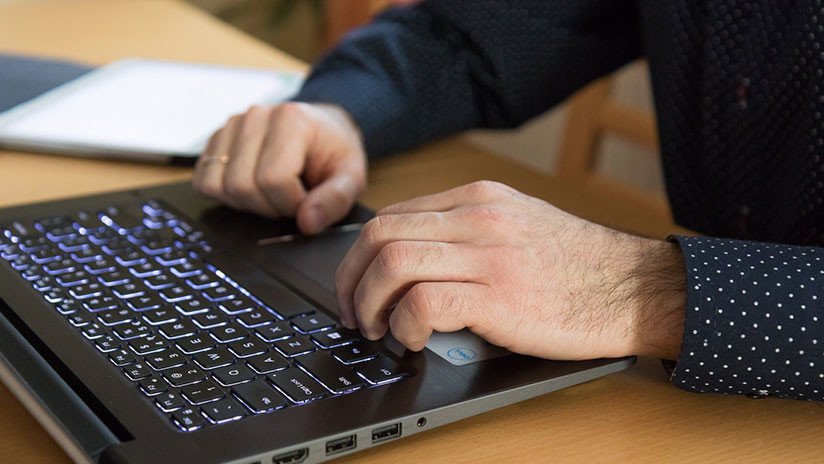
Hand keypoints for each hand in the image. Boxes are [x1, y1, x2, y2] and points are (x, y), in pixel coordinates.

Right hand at [193, 102, 366, 233]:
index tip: (307, 201)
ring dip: (248, 203)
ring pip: (221, 186)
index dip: (291, 204)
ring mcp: (231, 126)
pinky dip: (227, 195)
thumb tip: (307, 223)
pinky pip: (204, 181)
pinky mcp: (215, 140)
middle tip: (291, 198)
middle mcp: (255, 116)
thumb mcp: (351, 177)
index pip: (273, 179)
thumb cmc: (334, 153)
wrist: (322, 129)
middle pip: (243, 185)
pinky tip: (253, 188)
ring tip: (274, 193)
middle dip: (269, 206)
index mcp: (291, 120)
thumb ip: (335, 200)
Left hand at [335, 181, 686, 359]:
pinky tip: (414, 339)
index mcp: (479, 199)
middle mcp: (478, 217)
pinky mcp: (500, 295)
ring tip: (378, 329)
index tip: (356, 284)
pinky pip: (424, 302)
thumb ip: (468, 231)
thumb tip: (415, 260)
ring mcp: (489, 253)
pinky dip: (405, 324)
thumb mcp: (519, 225)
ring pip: (393, 263)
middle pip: (381, 235)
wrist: (636, 287)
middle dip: (352, 279)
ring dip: (370, 303)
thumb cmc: (578, 265)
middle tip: (354, 313)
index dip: (360, 255)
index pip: (393, 215)